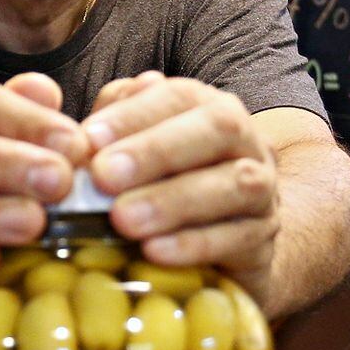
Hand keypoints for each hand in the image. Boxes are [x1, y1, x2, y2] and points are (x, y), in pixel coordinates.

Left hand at [83, 73, 279, 298]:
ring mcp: (264, 193)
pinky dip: (194, 245)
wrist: (228, 249)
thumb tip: (85, 134)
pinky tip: (153, 252)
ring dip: (175, 200)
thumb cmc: (167, 190)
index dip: (135, 114)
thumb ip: (112, 134)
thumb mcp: (135, 155)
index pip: (180, 96)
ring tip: (123, 219)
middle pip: (218, 129)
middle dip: (157, 151)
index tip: (89, 138)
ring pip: (236, 184)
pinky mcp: (263, 243)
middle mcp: (246, 143)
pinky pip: (239, 240)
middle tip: (104, 176)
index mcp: (210, 110)